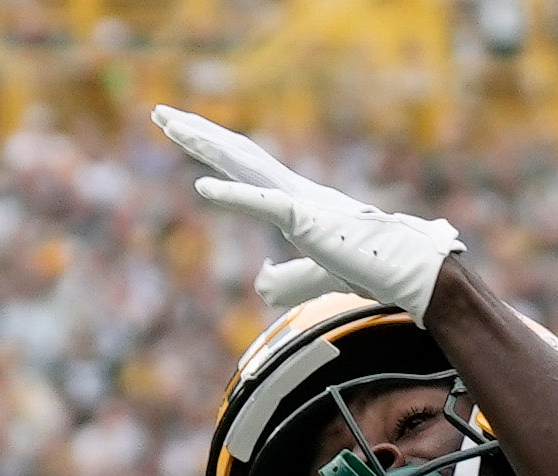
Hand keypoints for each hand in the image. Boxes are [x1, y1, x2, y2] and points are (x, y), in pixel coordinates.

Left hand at [153, 106, 461, 318]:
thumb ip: (278, 280)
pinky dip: (231, 195)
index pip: (242, 166)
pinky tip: (201, 187)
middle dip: (196, 132)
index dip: (209, 147)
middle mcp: (291, 188)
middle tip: (160, 113)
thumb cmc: (360, 271)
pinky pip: (261, 203)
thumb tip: (259, 279)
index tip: (180, 131)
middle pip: (234, 153)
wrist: (397, 270)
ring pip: (243, 164)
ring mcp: (297, 198)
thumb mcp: (305, 282)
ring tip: (170, 126)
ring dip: (205, 145)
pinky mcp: (303, 217)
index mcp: (291, 197)